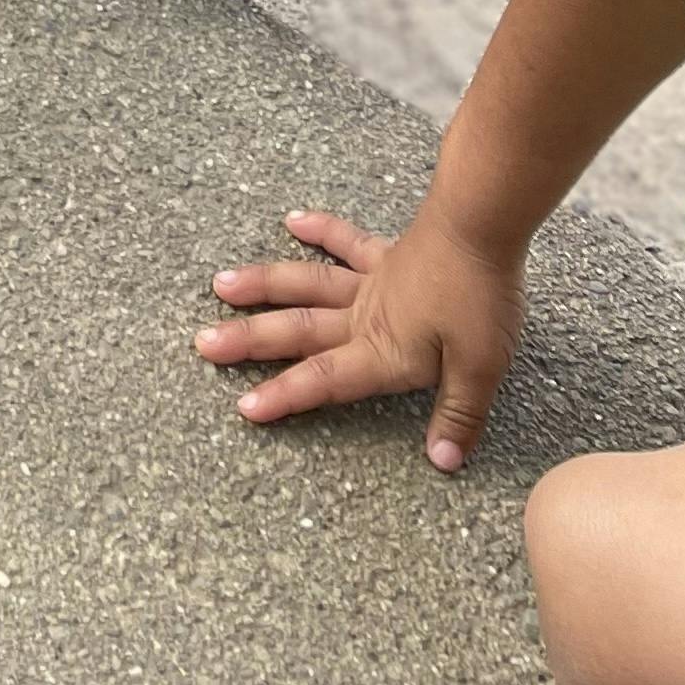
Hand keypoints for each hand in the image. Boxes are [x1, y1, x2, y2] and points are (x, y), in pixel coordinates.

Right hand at [198, 203, 524, 471]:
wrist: (480, 226)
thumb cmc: (480, 299)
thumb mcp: (480, 369)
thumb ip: (457, 416)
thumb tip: (441, 463)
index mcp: (382, 350)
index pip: (324, 379)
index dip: (284, 395)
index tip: (244, 406)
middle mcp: (363, 316)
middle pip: (298, 331)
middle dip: (249, 341)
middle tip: (204, 343)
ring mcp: (370, 281)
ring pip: (305, 285)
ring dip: (263, 285)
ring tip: (221, 284)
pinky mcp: (385, 254)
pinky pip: (345, 242)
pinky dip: (319, 231)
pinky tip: (292, 221)